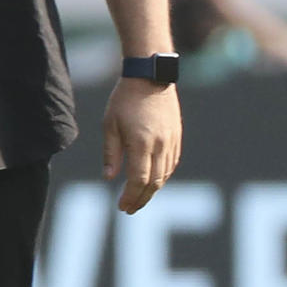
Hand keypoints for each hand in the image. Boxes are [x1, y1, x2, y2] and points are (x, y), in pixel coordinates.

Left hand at [104, 76, 183, 211]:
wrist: (150, 77)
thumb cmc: (124, 99)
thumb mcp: (110, 125)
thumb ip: (111, 153)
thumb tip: (109, 178)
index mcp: (142, 143)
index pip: (139, 180)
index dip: (131, 196)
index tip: (122, 207)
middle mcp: (160, 145)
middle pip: (154, 182)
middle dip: (141, 199)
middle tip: (129, 209)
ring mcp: (172, 141)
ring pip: (165, 175)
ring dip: (152, 190)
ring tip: (138, 198)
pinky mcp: (177, 137)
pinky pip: (172, 163)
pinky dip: (162, 177)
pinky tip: (152, 181)